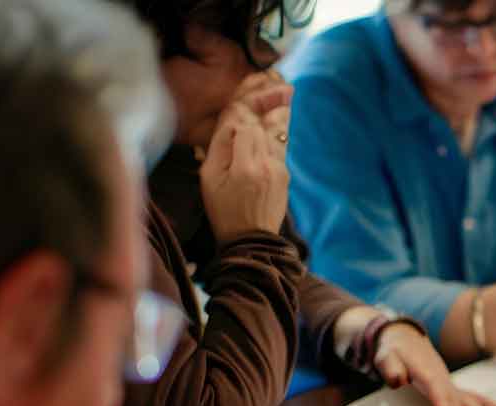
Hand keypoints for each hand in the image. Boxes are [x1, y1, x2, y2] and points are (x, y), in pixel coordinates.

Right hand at [200, 72, 292, 245]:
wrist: (251, 242)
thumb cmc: (223, 211)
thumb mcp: (210, 180)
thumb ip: (220, 147)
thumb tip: (231, 119)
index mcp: (244, 166)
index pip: (243, 124)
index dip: (240, 108)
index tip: (237, 95)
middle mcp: (267, 164)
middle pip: (263, 123)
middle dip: (261, 100)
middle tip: (267, 74)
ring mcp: (279, 169)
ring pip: (277, 131)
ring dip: (277, 107)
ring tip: (282, 83)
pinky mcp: (285, 174)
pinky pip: (281, 143)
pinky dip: (279, 126)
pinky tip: (281, 111)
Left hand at [375, 322, 495, 405]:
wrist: (406, 340)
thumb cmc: (394, 351)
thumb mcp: (385, 356)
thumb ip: (390, 368)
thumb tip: (399, 380)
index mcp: (424, 370)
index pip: (434, 386)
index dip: (441, 400)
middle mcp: (440, 376)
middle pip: (451, 394)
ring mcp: (448, 382)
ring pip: (465, 396)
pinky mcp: (452, 388)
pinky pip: (471, 397)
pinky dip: (486, 404)